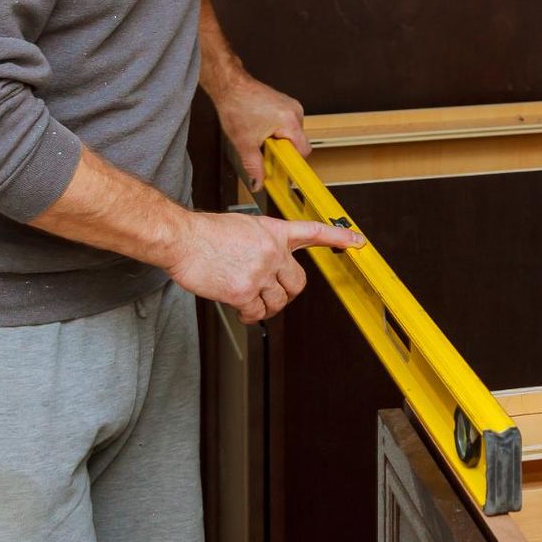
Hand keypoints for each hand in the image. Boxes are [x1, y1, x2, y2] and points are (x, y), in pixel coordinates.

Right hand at [167, 210, 363, 321]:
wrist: (183, 239)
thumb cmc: (205, 233)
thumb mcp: (244, 226)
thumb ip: (263, 242)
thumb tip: (270, 258)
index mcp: (274, 232)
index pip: (314, 232)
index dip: (339, 238)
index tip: (358, 242)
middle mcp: (273, 252)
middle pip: (298, 283)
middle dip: (287, 292)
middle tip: (273, 293)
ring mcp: (260, 272)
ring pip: (278, 301)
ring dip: (265, 305)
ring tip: (248, 298)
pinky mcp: (244, 292)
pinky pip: (256, 313)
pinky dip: (249, 315)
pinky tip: (238, 306)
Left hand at [213, 72, 308, 190]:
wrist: (230, 85)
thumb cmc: (236, 105)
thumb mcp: (244, 143)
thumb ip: (254, 167)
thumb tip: (258, 182)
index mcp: (289, 121)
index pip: (304, 150)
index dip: (293, 162)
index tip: (284, 170)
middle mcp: (294, 111)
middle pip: (298, 142)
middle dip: (282, 150)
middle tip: (265, 150)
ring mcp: (291, 106)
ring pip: (292, 133)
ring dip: (279, 140)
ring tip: (260, 135)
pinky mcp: (285, 103)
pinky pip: (287, 124)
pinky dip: (277, 130)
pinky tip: (261, 128)